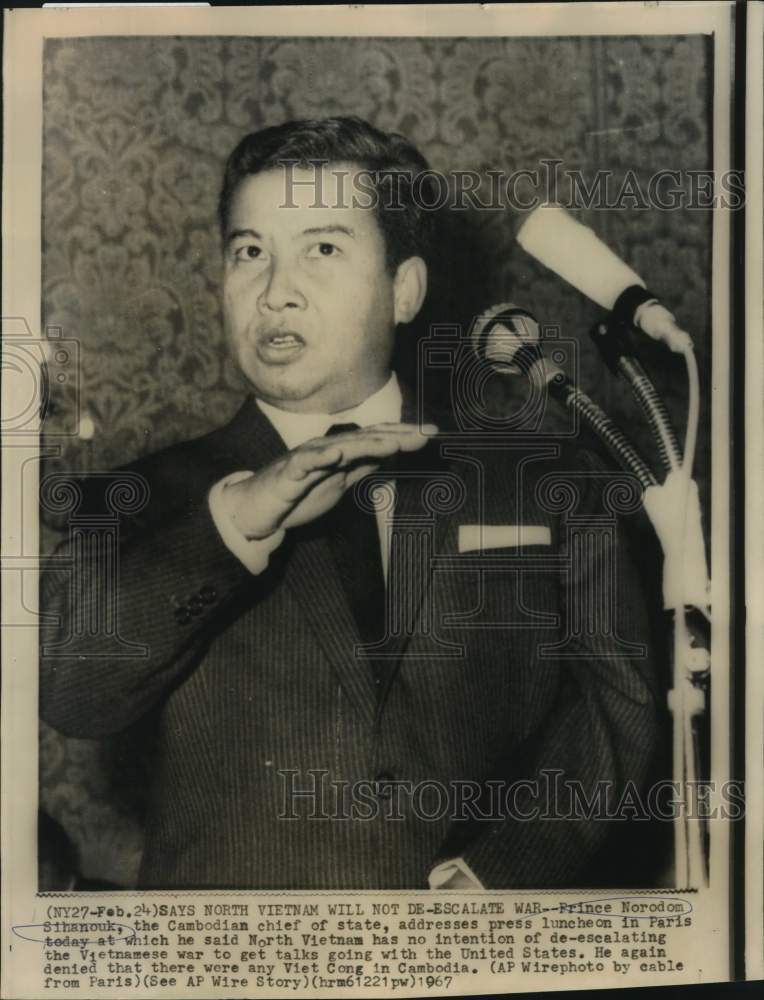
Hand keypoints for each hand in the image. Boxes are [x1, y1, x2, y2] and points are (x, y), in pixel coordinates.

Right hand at [221, 422, 436, 539]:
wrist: (257, 509)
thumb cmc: (297, 495)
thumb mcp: (339, 483)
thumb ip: (362, 467)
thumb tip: (390, 453)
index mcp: (340, 452)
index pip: (376, 439)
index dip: (404, 435)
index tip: (432, 433)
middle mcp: (327, 448)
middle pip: (366, 438)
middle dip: (397, 435)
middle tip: (426, 433)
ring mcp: (308, 459)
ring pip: (342, 447)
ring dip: (368, 443)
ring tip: (394, 442)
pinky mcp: (290, 474)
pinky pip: (306, 463)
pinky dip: (321, 457)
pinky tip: (337, 454)